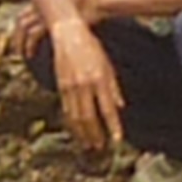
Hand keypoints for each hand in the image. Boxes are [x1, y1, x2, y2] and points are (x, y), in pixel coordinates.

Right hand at [46, 15, 124, 149]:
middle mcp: (84, 85)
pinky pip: (67, 109)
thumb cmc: (91, 47)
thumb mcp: (107, 65)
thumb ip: (113, 87)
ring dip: (82, 133)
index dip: (113, 126)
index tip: (118, 140)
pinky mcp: (61, 86)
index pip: (107, 109)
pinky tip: (77, 130)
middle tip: (101, 148)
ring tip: (89, 145)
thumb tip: (120, 107)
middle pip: (89, 117)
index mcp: (99, 79)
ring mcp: (70, 87)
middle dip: (95, 135)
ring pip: (76, 116)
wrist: (67, 33)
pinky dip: (72, 122)